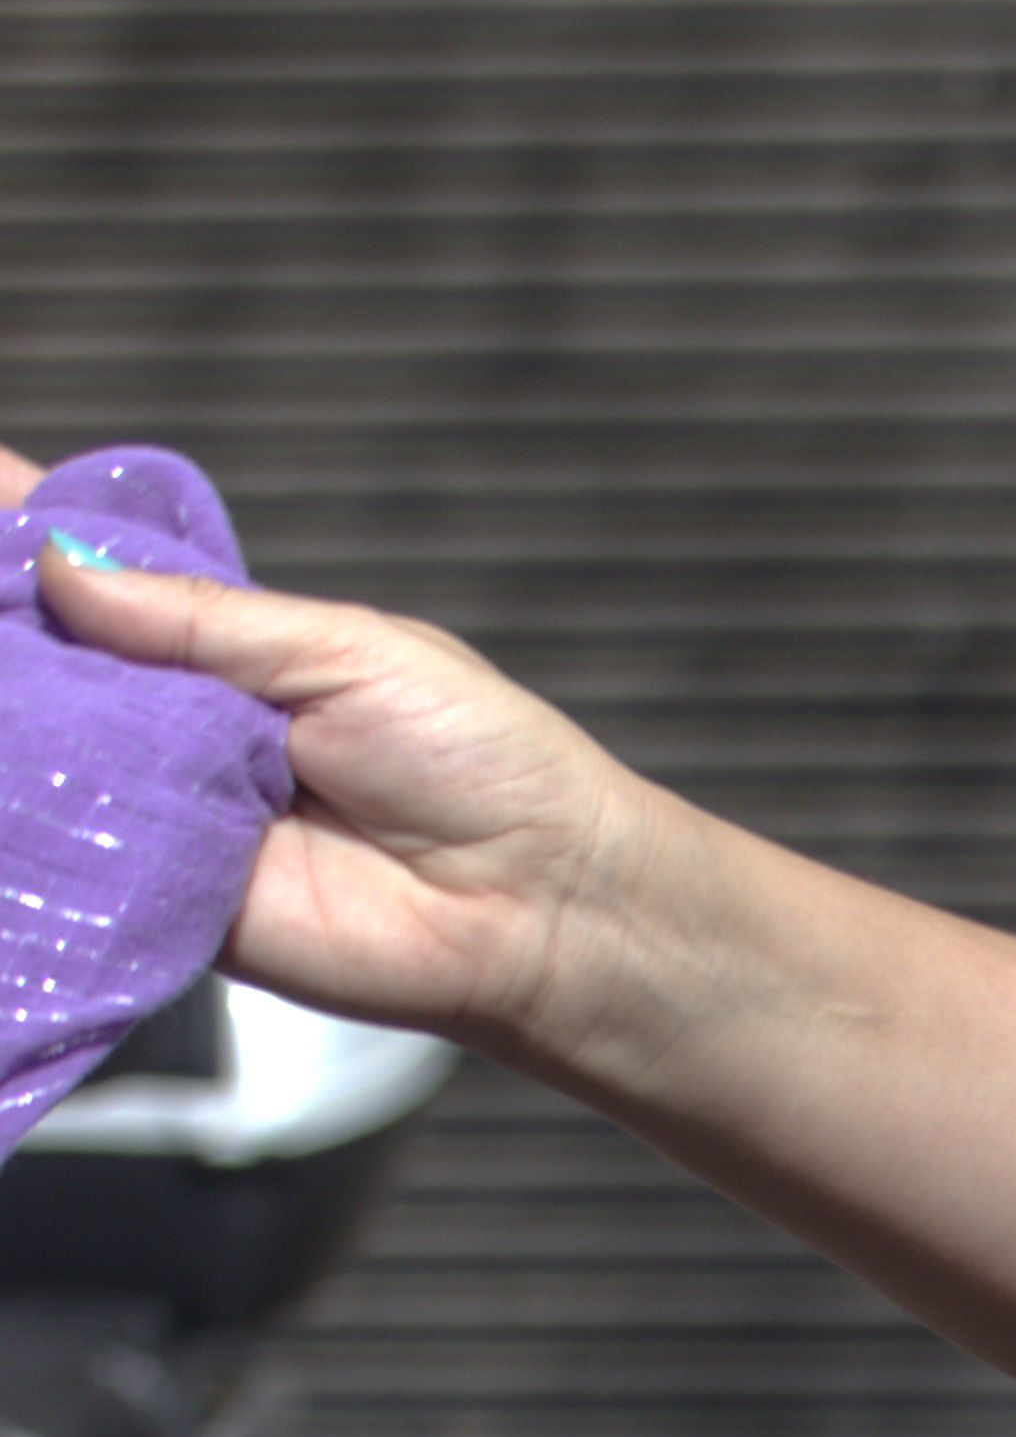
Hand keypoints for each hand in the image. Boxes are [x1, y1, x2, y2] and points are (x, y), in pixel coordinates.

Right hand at [29, 547, 663, 1062]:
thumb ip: (201, 617)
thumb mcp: (345, 651)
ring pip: (33, 748)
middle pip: (42, 662)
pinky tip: (1, 761)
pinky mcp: (150, 893)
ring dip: (0, 701)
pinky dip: (19, 805)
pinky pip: (60, 845)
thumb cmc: (479, 762)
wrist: (539, 903)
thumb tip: (58, 564)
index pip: (98, 581)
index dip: (26, 534)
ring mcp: (154, 809)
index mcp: (223, 650)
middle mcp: (170, 726)